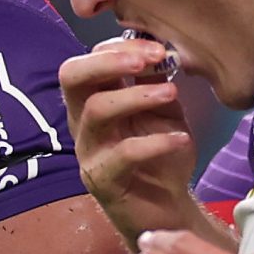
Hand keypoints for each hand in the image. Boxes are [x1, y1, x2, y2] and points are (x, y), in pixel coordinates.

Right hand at [60, 39, 198, 248]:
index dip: (117, 47)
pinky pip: (122, 154)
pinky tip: (181, 139)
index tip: (157, 47)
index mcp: (92, 100)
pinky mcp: (102, 180)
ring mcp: (88, 152)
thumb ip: (155, 81)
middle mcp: (82, 122)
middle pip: (72, 76)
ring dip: (137, 95)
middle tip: (149, 59)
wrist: (166, 208)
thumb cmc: (160, 156)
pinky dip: (156, 142)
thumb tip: (158, 46)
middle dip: (109, 60)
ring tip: (172, 93)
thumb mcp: (162, 110)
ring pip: (96, 110)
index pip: (86, 61)